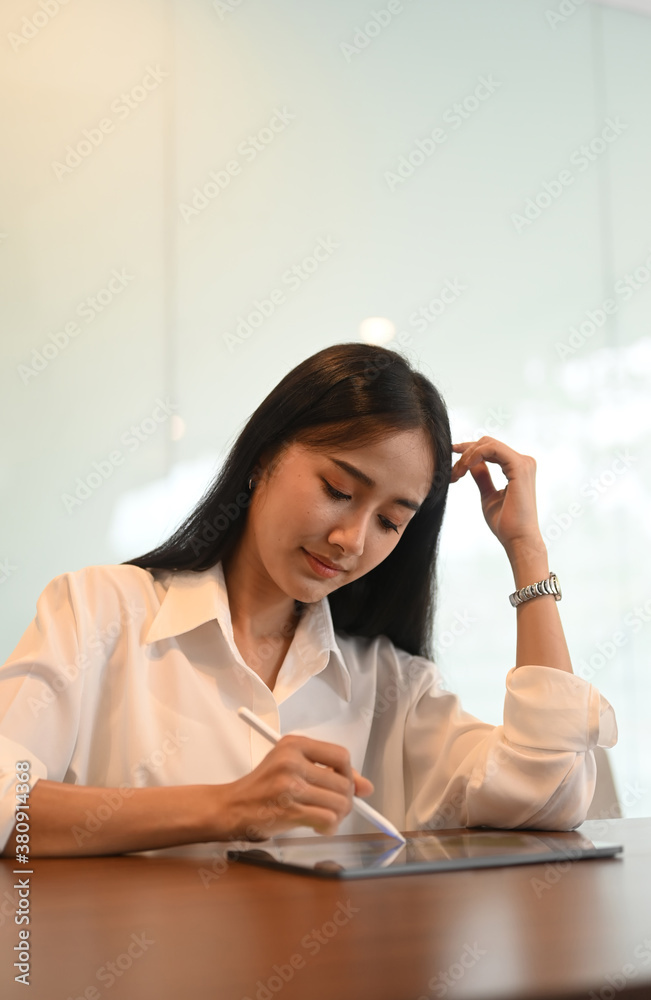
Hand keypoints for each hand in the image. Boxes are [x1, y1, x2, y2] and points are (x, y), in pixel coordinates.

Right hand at [212, 735, 373, 840]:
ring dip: (338, 816)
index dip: (349, 774)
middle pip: (344, 782)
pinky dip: (329, 827)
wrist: (231, 807)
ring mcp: (289, 786)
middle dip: (346, 801)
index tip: (344, 785)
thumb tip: (368, 787)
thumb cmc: (263, 787)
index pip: (341, 755)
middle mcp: (292, 761)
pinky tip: (318, 827)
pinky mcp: (288, 810)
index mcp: (294, 744)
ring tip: (325, 818)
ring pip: (339, 803)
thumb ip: (329, 773)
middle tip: (333, 808)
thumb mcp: (292, 767)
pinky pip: (328, 819)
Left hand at [450, 436, 544, 555]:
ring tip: (456, 474)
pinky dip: (474, 456)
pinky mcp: (520, 467)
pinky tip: (464, 469)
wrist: (517, 540)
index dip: (469, 449)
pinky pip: (491, 449)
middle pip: (488, 443)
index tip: (452, 456)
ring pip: (488, 444)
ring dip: (467, 456)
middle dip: (465, 453)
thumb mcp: (488, 495)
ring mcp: (523, 463)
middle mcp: (524, 462)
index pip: (491, 449)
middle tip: (452, 473)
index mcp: (518, 468)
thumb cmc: (505, 523)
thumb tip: (472, 464)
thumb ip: (482, 477)